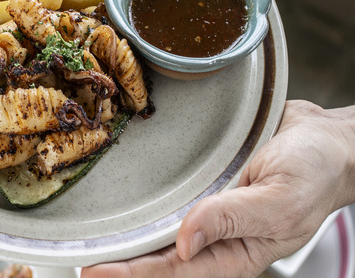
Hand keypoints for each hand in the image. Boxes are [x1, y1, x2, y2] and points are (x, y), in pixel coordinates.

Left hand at [82, 100, 354, 277]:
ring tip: (84, 238)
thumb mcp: (280, 200)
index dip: (133, 273)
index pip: (174, 271)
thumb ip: (231, 220)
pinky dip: (141, 205)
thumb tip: (185, 244)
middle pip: (157, 256)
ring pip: (157, 230)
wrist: (326, 138)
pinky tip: (119, 204)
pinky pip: (166, 197)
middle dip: (118, 262)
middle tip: (77, 258)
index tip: (95, 271)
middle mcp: (214, 235)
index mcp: (235, 252)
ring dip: (123, 236)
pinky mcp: (199, 182)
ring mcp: (205, 208)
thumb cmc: (315, 173)